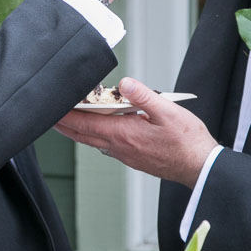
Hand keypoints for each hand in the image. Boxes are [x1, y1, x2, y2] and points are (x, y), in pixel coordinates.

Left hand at [55, 77, 216, 186]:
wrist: (200, 167)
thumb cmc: (188, 142)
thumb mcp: (169, 112)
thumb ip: (144, 96)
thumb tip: (125, 83)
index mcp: (125, 134)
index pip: (87, 123)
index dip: (67, 115)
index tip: (53, 107)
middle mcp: (121, 147)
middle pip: (84, 135)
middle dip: (65, 124)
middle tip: (50, 115)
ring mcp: (126, 155)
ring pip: (93, 141)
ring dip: (78, 130)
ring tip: (68, 119)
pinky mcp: (133, 158)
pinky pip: (106, 145)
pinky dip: (94, 136)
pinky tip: (97, 129)